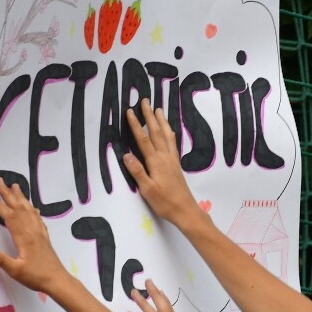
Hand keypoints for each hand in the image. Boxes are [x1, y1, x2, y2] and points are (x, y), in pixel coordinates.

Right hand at [0, 178, 68, 293]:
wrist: (57, 280)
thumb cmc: (36, 276)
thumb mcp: (15, 270)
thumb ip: (0, 260)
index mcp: (23, 237)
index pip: (8, 216)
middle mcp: (32, 231)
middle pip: (18, 207)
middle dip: (8, 193)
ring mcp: (39, 233)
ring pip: (29, 210)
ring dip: (21, 197)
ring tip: (15, 185)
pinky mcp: (44, 237)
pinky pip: (37, 218)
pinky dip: (32, 210)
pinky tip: (32, 207)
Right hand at [123, 99, 203, 228]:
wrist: (185, 210)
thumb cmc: (165, 203)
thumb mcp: (147, 190)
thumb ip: (137, 172)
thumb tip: (126, 155)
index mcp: (156, 162)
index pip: (143, 139)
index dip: (136, 124)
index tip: (130, 111)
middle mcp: (165, 157)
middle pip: (156, 132)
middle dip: (150, 116)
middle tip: (145, 101)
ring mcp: (172, 160)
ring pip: (166, 135)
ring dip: (161, 121)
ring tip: (158, 109)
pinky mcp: (176, 165)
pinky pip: (172, 143)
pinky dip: (169, 133)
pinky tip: (169, 131)